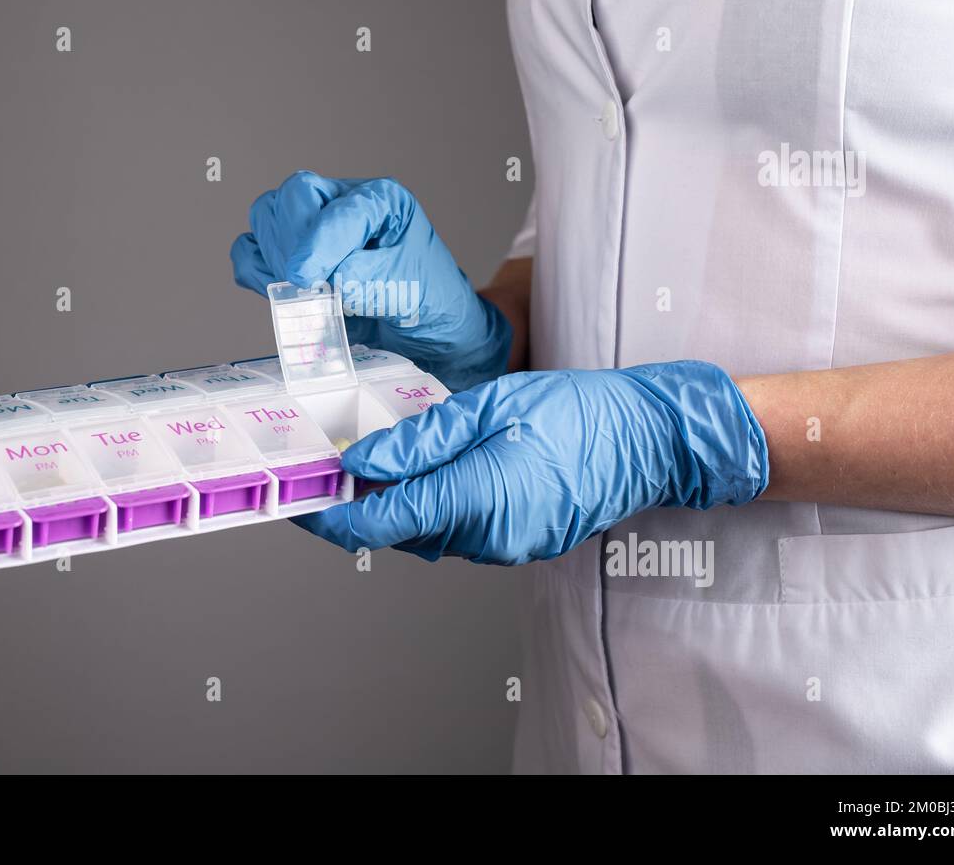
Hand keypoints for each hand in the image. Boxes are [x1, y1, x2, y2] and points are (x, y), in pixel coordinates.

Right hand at [230, 171, 511, 390]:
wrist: (430, 331)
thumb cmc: (429, 302)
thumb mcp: (408, 289)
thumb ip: (364, 279)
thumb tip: (320, 279)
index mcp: (380, 200)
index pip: (335, 207)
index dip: (317, 244)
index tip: (308, 280)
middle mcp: (343, 203)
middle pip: (292, 197)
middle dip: (294, 243)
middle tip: (310, 285)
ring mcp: (315, 227)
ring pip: (267, 217)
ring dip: (274, 256)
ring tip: (304, 291)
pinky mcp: (295, 256)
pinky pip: (252, 249)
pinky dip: (255, 270)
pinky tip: (282, 293)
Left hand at [294, 362, 769, 564]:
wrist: (655, 441)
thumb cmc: (581, 411)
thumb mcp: (493, 405)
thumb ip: (423, 440)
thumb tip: (363, 464)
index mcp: (478, 497)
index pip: (381, 523)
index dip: (331, 516)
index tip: (298, 499)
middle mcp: (489, 536)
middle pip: (399, 533)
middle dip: (358, 507)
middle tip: (326, 469)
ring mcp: (509, 548)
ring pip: (428, 533)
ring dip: (396, 506)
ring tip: (370, 465)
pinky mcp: (522, 545)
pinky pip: (460, 531)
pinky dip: (433, 507)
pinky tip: (426, 473)